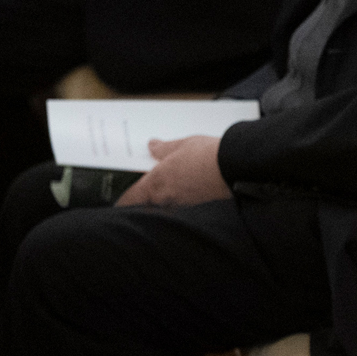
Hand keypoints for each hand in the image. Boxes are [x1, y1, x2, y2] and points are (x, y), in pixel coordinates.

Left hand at [115, 135, 229, 205]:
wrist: (236, 167)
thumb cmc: (207, 155)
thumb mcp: (182, 144)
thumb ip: (163, 148)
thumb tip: (152, 146)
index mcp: (156, 183)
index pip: (130, 199)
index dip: (124, 200)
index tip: (121, 199)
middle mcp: (166, 199)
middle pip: (148, 206)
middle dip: (147, 199)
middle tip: (150, 189)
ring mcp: (183, 207)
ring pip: (166, 208)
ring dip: (166, 201)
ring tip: (175, 187)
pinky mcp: (199, 210)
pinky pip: (184, 208)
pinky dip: (184, 202)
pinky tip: (192, 191)